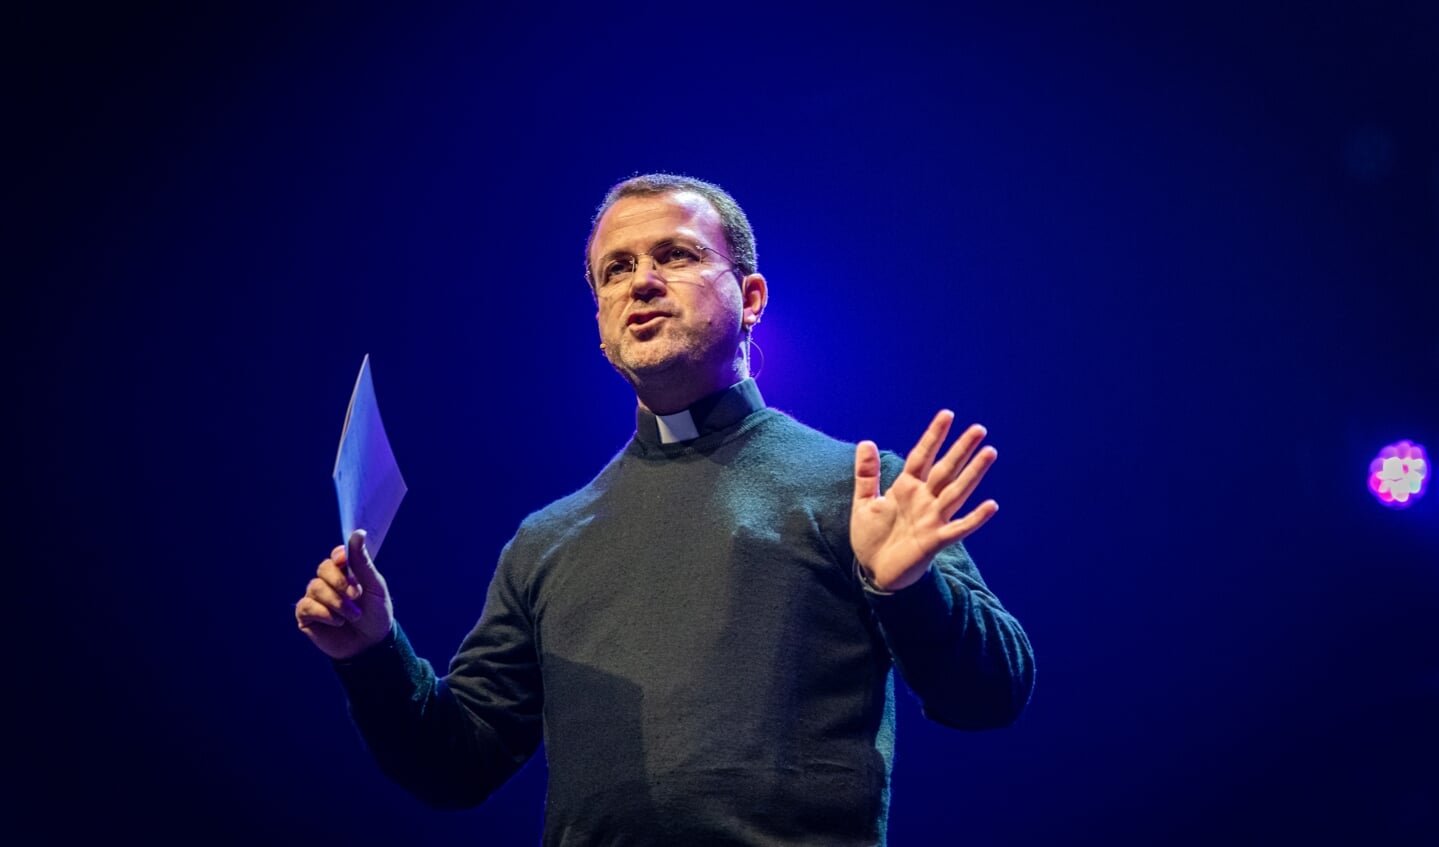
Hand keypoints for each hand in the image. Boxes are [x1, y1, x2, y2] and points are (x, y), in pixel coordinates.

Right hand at [295, 529, 393, 659]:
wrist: (371, 645)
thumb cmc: (376, 614)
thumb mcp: (374, 587)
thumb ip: (362, 562)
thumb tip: (358, 532)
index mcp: (346, 571)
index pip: (336, 555)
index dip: (339, 556)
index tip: (343, 560)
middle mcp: (328, 581)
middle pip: (324, 569)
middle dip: (341, 582)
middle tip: (357, 596)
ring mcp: (316, 598)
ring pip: (316, 587)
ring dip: (337, 602)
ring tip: (353, 615)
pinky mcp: (306, 615)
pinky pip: (307, 606)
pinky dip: (324, 613)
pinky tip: (337, 622)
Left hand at [851, 410, 998, 591]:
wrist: (875, 572)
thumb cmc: (872, 538)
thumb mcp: (864, 503)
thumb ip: (866, 475)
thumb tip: (866, 442)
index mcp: (906, 488)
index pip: (922, 456)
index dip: (933, 436)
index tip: (947, 415)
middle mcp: (924, 500)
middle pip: (945, 469)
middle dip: (961, 449)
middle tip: (979, 428)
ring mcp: (932, 519)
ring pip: (956, 492)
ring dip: (973, 474)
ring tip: (989, 453)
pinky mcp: (935, 541)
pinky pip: (958, 528)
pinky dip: (975, 518)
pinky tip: (991, 505)